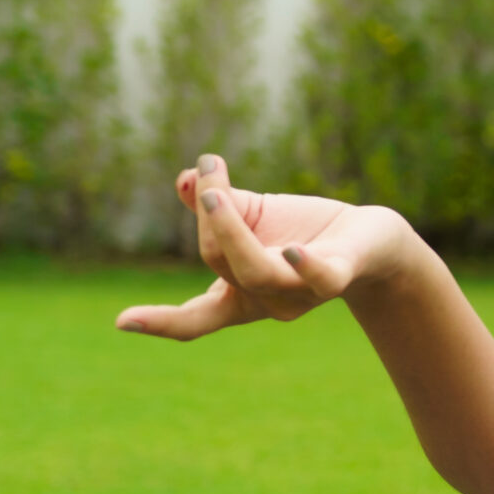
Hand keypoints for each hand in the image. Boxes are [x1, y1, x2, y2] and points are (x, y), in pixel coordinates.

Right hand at [115, 154, 412, 340]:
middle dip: (209, 215)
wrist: (371, 236)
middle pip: (219, 262)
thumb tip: (187, 180)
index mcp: (239, 294)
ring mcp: (302, 295)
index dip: (162, 322)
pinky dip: (304, 266)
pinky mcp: (338, 276)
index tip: (122, 322)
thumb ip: (215, 203)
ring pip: (255, 272)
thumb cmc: (303, 229)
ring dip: (231, 232)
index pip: (196, 317)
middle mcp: (268, 301)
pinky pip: (318, 279)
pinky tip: (293, 250)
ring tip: (216, 195)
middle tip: (208, 172)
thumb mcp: (252, 213)